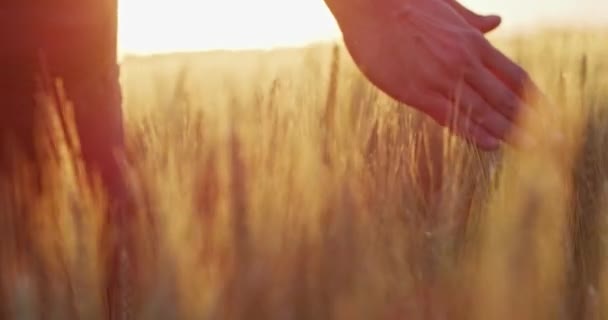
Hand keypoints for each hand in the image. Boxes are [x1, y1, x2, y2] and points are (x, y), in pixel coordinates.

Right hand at [337, 0, 537, 149]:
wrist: (371, 6)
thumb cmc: (407, 3)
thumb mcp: (447, 7)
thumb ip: (472, 20)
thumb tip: (497, 22)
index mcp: (472, 42)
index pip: (513, 76)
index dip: (532, 98)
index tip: (546, 113)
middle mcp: (463, 62)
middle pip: (504, 98)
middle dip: (527, 121)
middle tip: (548, 138)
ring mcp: (441, 78)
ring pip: (482, 111)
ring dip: (507, 131)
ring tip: (526, 147)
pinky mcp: (417, 92)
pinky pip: (451, 118)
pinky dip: (473, 132)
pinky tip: (490, 144)